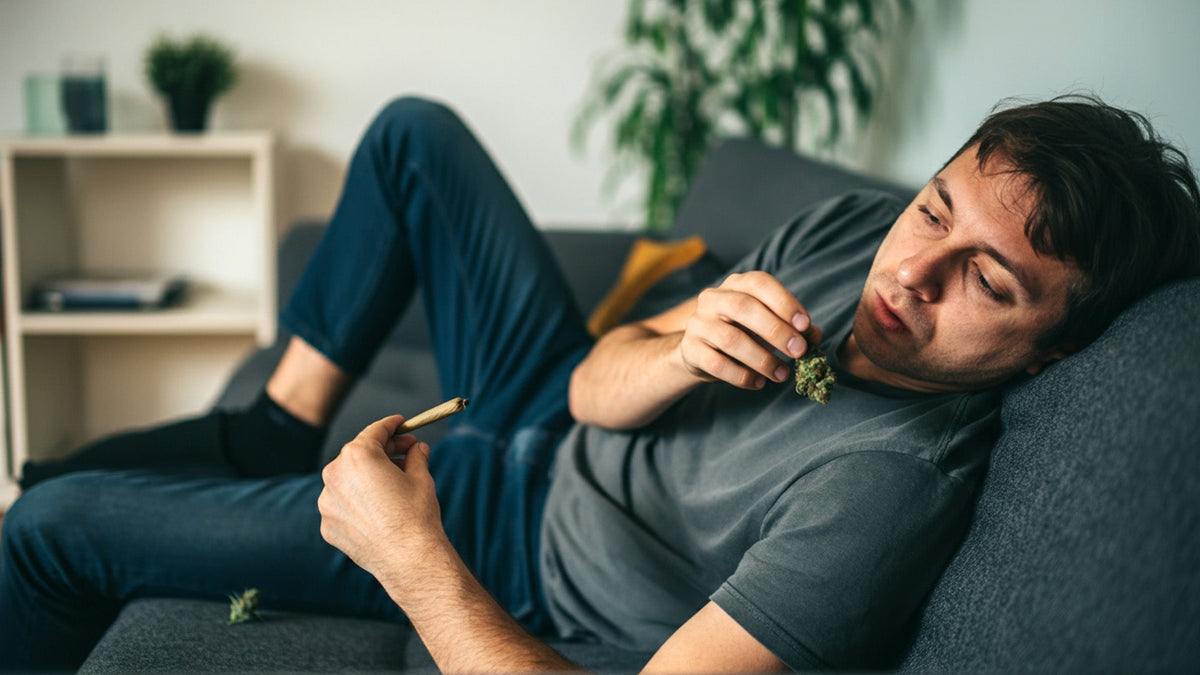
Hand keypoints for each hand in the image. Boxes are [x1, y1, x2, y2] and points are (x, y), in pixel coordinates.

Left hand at [317, 415, 443, 581]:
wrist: (409, 559)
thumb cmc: (416, 517)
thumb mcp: (421, 477)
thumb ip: (415, 456)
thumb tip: (417, 448)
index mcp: (359, 456)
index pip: (375, 431)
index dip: (391, 425)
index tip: (400, 424)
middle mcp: (336, 475)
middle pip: (359, 453)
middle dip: (382, 451)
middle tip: (405, 452)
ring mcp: (328, 501)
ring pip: (347, 479)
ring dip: (366, 477)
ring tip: (392, 484)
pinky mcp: (328, 524)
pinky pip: (342, 504)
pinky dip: (357, 501)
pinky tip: (378, 509)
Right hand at [679, 271, 821, 389]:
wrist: (702, 352)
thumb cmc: (743, 333)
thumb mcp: (768, 325)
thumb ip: (793, 328)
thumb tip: (816, 336)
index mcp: (736, 284)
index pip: (759, 283)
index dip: (784, 302)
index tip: (805, 326)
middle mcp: (713, 298)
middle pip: (743, 308)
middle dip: (776, 331)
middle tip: (799, 352)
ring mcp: (698, 323)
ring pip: (730, 339)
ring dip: (762, 359)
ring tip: (782, 374)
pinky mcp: (690, 350)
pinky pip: (717, 364)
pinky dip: (742, 376)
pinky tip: (759, 383)